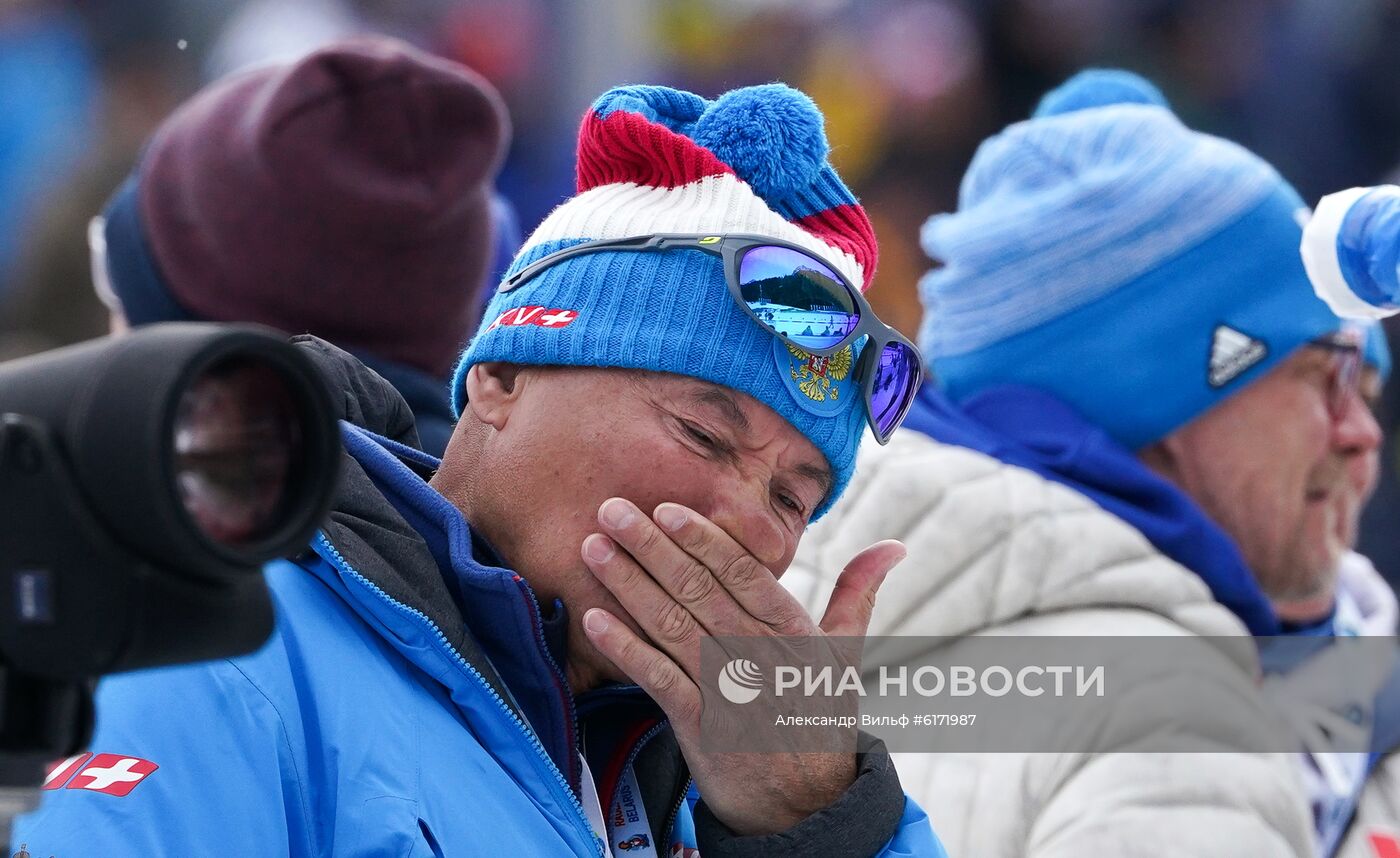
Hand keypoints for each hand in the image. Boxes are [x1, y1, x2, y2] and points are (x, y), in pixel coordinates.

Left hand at [579, 496, 905, 835]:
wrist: (805, 806)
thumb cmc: (819, 720)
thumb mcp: (845, 657)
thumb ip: (859, 595)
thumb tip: (893, 547)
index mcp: (794, 633)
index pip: (745, 573)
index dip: (705, 539)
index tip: (668, 508)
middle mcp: (760, 656)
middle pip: (699, 589)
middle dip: (652, 546)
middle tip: (612, 510)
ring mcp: (727, 691)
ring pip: (672, 625)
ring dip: (628, 585)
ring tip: (593, 550)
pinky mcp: (699, 726)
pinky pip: (656, 679)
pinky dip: (624, 647)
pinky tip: (592, 619)